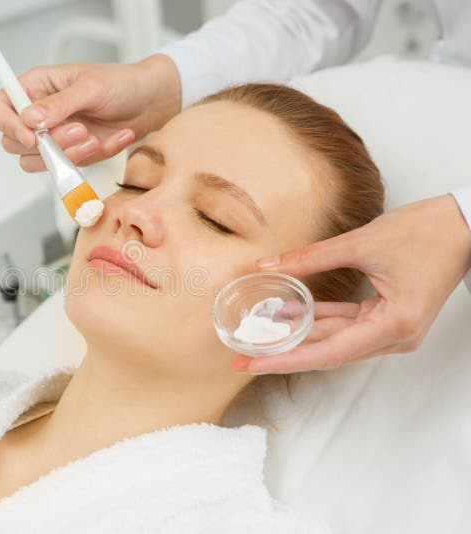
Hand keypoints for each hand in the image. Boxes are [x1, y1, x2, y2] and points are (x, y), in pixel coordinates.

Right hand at [0, 54, 180, 171]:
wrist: (150, 103)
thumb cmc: (121, 83)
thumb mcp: (90, 87)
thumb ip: (58, 104)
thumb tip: (30, 118)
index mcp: (33, 88)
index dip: (5, 125)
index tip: (30, 135)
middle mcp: (37, 115)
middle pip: (13, 142)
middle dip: (47, 143)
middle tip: (77, 130)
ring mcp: (52, 138)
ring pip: (37, 161)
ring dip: (67, 154)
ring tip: (94, 136)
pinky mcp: (69, 155)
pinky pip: (67, 168)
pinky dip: (91, 158)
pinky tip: (109, 139)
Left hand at [232, 194, 470, 373]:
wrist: (465, 225)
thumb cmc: (425, 233)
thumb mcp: (359, 243)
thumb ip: (308, 258)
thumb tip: (266, 266)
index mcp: (393, 326)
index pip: (327, 352)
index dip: (286, 360)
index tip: (252, 364)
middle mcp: (394, 337)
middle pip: (328, 352)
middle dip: (284, 353)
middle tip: (242, 356)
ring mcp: (393, 331)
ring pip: (335, 340)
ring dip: (299, 337)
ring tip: (258, 335)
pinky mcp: (389, 318)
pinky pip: (347, 326)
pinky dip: (319, 321)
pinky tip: (289, 315)